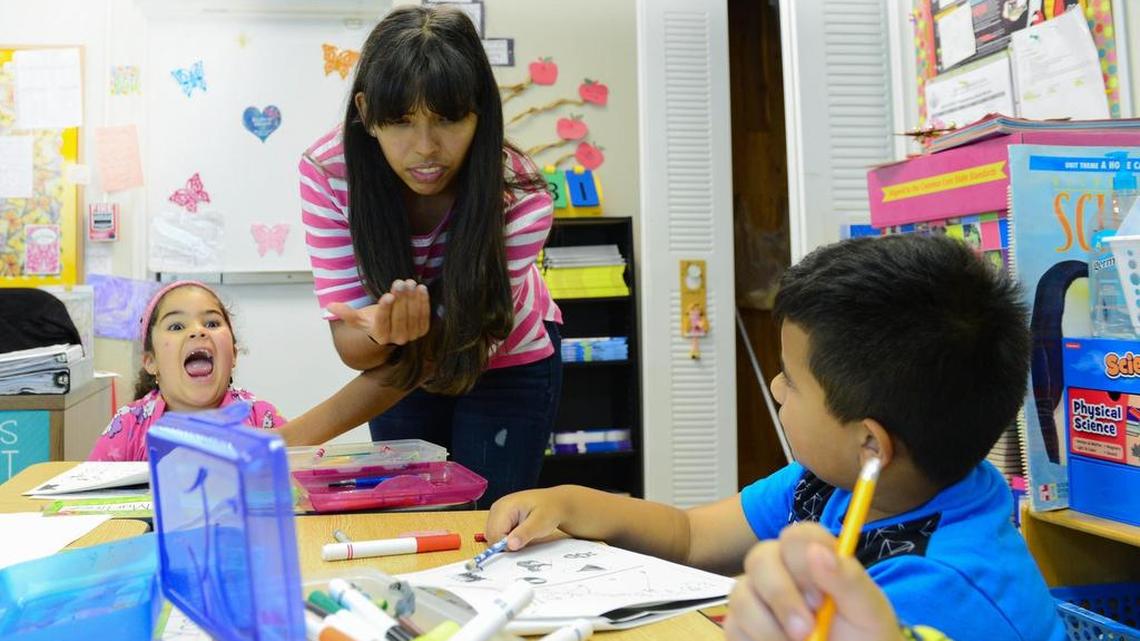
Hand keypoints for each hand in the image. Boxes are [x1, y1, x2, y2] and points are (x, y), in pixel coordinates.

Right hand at [327, 279, 428, 345]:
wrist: (390, 329)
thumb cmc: (373, 321)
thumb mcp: (359, 318)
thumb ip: (346, 313)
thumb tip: (330, 306)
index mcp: (380, 337)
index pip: (382, 322)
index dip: (385, 310)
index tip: (388, 295)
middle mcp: (397, 339)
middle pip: (400, 317)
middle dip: (400, 299)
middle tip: (399, 283)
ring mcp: (411, 335)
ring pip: (413, 315)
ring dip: (413, 298)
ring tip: (410, 283)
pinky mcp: (422, 330)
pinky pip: (424, 315)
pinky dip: (424, 302)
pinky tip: (421, 288)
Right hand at [485, 487, 573, 550]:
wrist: (556, 503)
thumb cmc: (549, 510)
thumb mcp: (540, 523)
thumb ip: (524, 534)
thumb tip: (509, 545)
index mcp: (503, 507)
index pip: (494, 534)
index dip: (506, 545)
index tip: (521, 544)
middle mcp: (496, 509)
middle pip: (491, 536)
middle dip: (506, 544)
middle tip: (524, 539)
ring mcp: (497, 513)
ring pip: (494, 537)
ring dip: (507, 542)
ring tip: (524, 534)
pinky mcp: (500, 518)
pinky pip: (498, 534)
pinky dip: (508, 539)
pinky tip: (520, 533)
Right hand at [724, 522, 901, 640]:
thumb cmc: (863, 639)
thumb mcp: (869, 612)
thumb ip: (849, 579)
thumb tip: (817, 551)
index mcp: (813, 559)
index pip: (796, 536)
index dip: (802, 562)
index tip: (821, 599)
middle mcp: (780, 570)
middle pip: (759, 558)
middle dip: (781, 596)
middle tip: (806, 631)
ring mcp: (756, 597)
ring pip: (741, 595)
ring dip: (770, 628)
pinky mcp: (739, 626)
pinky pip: (733, 626)